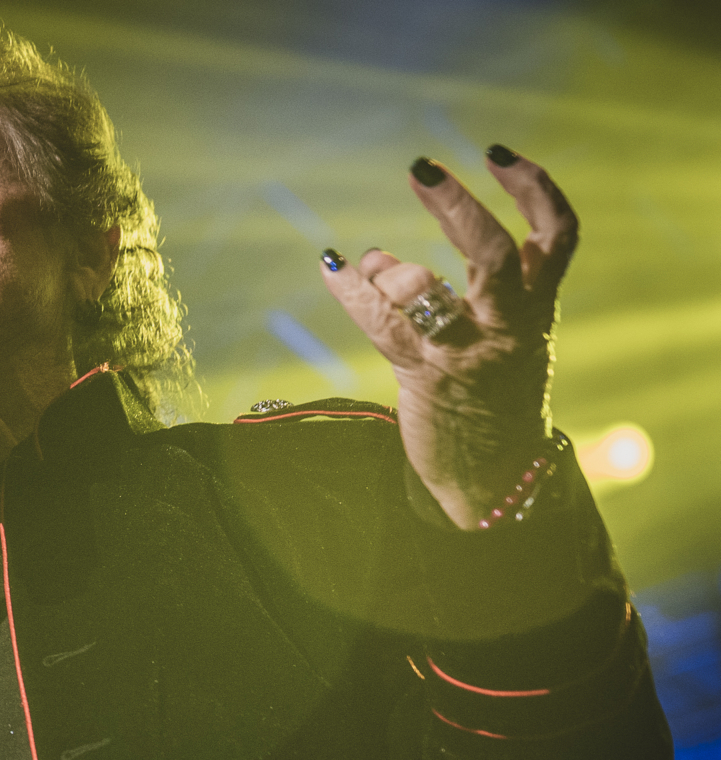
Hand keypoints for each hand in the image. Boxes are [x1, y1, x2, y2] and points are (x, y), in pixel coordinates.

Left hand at [319, 148, 577, 529]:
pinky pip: (382, 325)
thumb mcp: (496, 339)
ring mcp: (466, 354)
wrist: (494, 480)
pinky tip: (330, 268)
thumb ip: (451, 292)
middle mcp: (508, 327)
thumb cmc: (491, 398)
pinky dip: (351, 291)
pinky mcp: (425, 379)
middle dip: (456, 207)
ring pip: (427, 292)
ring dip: (388, 267)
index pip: (555, 237)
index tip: (498, 154)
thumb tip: (372, 253)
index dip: (535, 188)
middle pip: (493, 254)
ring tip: (361, 264)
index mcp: (536, 310)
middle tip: (421, 170)